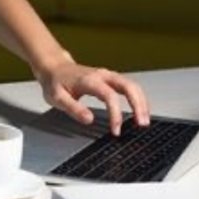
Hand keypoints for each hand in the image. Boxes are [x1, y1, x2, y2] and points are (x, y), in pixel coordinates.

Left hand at [34, 55, 149, 135]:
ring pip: (132, 85)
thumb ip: (73, 108)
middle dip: (139, 105)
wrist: (53, 67)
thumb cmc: (55, 82)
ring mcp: (108, 76)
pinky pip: (129, 87)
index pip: (110, 96)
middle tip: (142, 124)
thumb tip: (89, 119)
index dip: (116, 114)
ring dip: (142, 102)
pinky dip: (138, 98)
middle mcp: (102, 75)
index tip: (116, 130)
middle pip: (129, 86)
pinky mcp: (110, 79)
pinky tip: (140, 110)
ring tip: (145, 121)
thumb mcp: (57, 98)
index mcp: (89, 80)